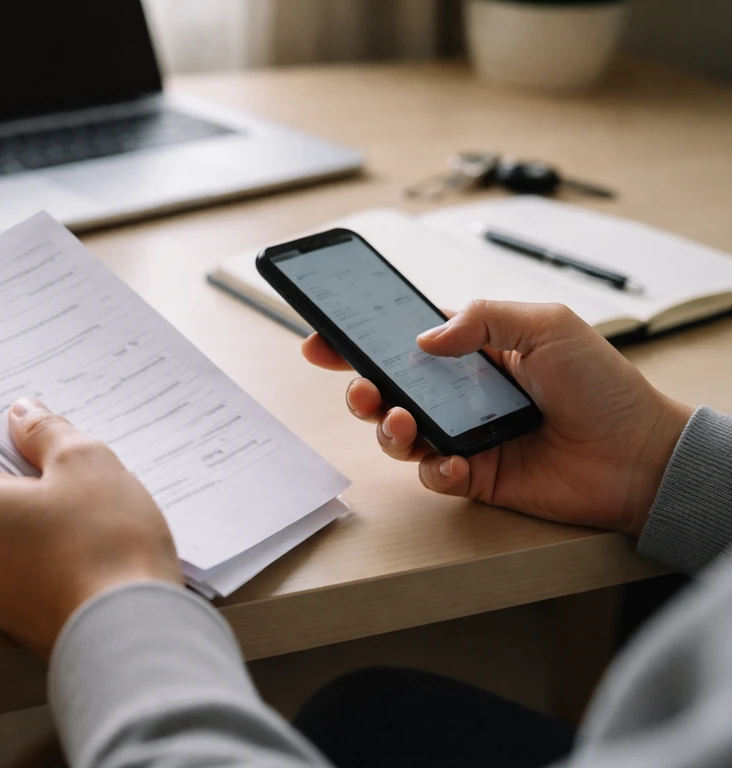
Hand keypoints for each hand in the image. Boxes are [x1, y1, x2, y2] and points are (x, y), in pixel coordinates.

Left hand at [0, 397, 182, 658]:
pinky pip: (9, 563)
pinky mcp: (4, 616)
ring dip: (23, 508)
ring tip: (78, 499)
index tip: (8, 412)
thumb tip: (22, 416)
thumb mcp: (84, 462)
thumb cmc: (106, 544)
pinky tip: (79, 536)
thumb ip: (44, 431)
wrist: (131, 635)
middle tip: (57, 453)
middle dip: (7, 467)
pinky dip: (33, 544)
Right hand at [303, 301, 692, 535]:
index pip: (402, 341)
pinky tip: (455, 462)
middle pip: (388, 390)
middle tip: (362, 390)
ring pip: (400, 435)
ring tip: (406, 424)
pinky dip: (434, 469)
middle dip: (361, 390)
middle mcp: (461, 394)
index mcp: (473, 351)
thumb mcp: (546, 324)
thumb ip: (481, 317)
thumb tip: (423, 339)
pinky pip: (434, 475)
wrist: (638, 454)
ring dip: (389, 430)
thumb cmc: (601, 385)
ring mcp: (466, 435)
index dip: (358, 340)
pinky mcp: (476, 476)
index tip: (321, 339)